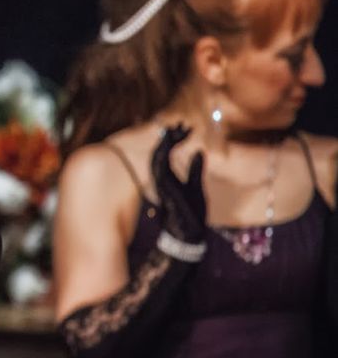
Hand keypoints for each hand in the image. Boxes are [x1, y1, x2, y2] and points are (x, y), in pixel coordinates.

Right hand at [150, 124, 206, 241]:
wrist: (189, 233)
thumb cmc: (192, 213)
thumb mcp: (197, 187)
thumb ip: (196, 170)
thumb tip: (199, 151)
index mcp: (168, 177)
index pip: (167, 153)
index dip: (174, 139)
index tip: (185, 127)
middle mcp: (161, 179)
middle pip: (161, 151)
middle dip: (170, 137)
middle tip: (181, 124)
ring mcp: (160, 183)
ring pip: (158, 156)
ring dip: (166, 142)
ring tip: (176, 129)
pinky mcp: (163, 187)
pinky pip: (159, 165)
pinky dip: (164, 152)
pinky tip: (171, 143)